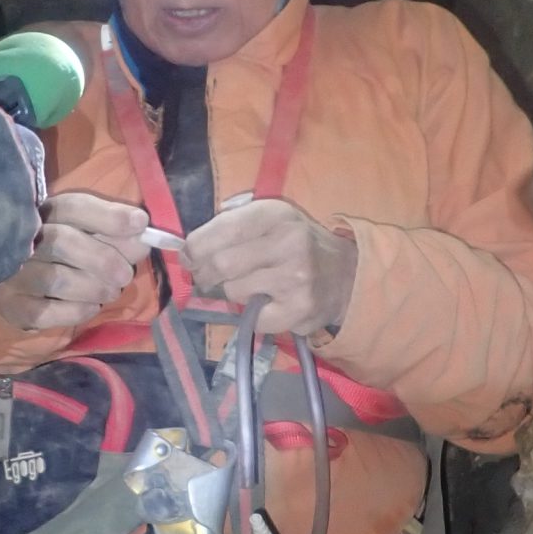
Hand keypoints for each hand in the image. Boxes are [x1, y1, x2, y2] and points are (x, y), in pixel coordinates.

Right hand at [0, 193, 150, 332]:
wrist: (21, 284)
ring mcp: (12, 273)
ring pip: (58, 280)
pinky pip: (48, 311)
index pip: (73, 207)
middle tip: (125, 275)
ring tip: (111, 292)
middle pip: (63, 241)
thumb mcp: (85, 234)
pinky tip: (90, 306)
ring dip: (95, 288)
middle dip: (104, 259)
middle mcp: (21, 239)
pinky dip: (78, 310)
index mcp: (42, 213)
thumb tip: (143, 236)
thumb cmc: (61, 254)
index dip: (109, 216)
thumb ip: (113, 233)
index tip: (141, 223)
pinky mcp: (12, 305)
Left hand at [183, 196, 357, 337]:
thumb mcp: (271, 221)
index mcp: (275, 214)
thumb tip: (187, 251)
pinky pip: (252, 319)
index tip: (188, 257)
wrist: (346, 276)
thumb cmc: (296, 245)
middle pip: (221, 263)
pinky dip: (253, 315)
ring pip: (234, 291)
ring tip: (251, 287)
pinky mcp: (299, 310)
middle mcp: (288, 241)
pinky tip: (268, 304)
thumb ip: (231, 227)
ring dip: (234, 292)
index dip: (195, 247)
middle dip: (206, 273)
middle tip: (207, 277)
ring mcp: (295, 278)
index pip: (222, 229)